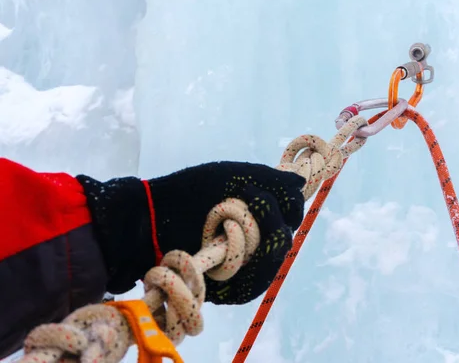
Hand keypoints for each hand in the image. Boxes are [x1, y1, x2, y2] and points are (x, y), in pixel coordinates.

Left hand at [78, 161, 305, 302]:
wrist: (148, 216)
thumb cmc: (188, 192)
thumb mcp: (228, 177)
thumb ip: (268, 180)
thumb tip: (301, 182)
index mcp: (260, 214)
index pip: (291, 217)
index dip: (283, 209)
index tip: (255, 194)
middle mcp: (255, 242)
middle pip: (281, 244)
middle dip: (263, 223)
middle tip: (236, 205)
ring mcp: (240, 267)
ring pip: (266, 269)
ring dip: (244, 242)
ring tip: (220, 226)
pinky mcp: (224, 289)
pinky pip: (245, 289)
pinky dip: (231, 266)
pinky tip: (214, 248)